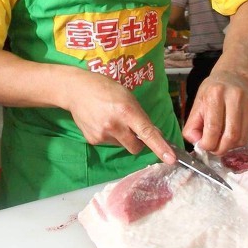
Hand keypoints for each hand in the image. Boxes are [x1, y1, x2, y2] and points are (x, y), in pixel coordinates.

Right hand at [61, 69, 175, 162]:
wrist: (76, 90)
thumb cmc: (106, 89)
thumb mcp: (128, 97)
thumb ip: (140, 116)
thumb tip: (154, 134)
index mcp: (126, 111)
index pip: (147, 132)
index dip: (160, 147)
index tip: (170, 158)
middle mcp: (114, 125)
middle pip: (136, 147)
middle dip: (138, 142)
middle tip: (132, 129)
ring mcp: (102, 135)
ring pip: (122, 145)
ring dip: (121, 136)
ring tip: (110, 118)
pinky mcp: (93, 140)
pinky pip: (109, 143)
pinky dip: (109, 136)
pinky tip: (101, 122)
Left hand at [182, 69, 247, 153]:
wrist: (231, 76)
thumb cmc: (211, 92)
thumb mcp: (196, 106)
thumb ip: (192, 127)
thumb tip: (197, 144)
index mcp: (215, 94)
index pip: (213, 128)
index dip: (207, 144)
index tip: (203, 146)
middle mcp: (234, 97)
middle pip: (230, 136)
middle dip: (220, 149)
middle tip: (213, 149)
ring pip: (241, 139)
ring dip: (229, 147)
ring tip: (221, 142)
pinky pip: (247, 135)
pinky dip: (236, 141)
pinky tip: (229, 134)